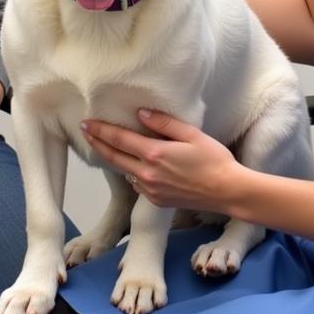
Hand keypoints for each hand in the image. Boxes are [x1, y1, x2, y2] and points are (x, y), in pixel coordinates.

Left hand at [81, 109, 238, 211]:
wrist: (227, 191)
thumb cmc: (214, 160)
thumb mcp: (192, 134)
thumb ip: (164, 123)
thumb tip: (142, 112)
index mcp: (154, 154)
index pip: (119, 139)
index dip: (100, 131)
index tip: (86, 123)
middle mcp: (147, 174)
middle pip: (114, 157)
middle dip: (98, 143)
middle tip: (86, 131)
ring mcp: (151, 190)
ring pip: (124, 171)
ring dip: (113, 158)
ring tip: (105, 145)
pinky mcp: (157, 201)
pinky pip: (137, 184)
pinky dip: (131, 172)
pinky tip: (133, 164)